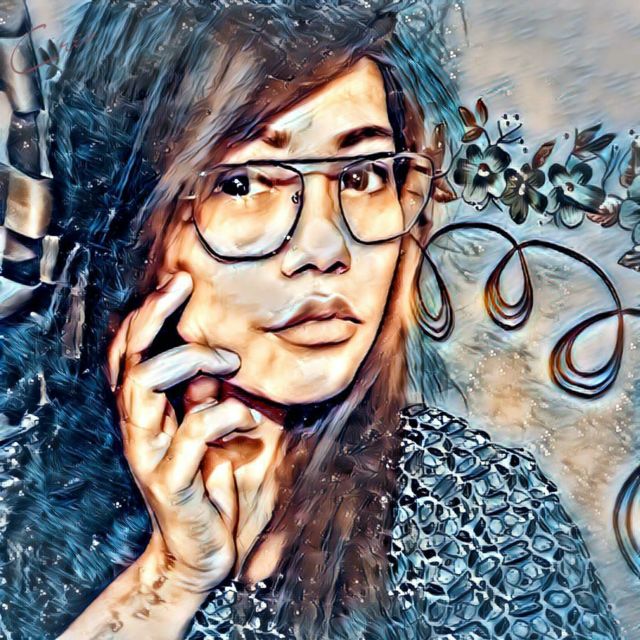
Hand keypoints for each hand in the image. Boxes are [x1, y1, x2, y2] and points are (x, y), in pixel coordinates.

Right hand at [107, 271, 270, 592]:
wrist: (203, 554)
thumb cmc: (213, 487)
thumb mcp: (214, 434)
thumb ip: (207, 399)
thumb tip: (216, 361)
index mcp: (149, 413)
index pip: (131, 355)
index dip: (147, 316)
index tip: (178, 282)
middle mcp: (141, 429)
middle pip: (128, 361)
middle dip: (152, 317)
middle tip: (183, 289)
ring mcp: (150, 455)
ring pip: (143, 388)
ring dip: (189, 361)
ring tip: (229, 362)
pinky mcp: (170, 482)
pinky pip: (191, 433)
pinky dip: (225, 415)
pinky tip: (250, 419)